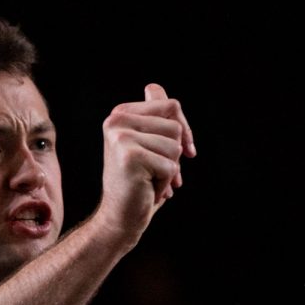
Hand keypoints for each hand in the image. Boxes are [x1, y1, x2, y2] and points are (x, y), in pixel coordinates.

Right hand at [97, 82, 195, 237]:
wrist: (120, 217)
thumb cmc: (140, 182)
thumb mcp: (150, 144)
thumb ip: (153, 116)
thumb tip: (153, 88)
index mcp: (120, 114)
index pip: (170, 104)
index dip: (184, 128)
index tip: (188, 151)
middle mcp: (116, 121)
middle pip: (175, 126)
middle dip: (174, 155)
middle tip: (155, 172)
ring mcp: (121, 137)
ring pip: (175, 146)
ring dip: (170, 170)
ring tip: (150, 180)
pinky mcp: (129, 156)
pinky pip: (170, 166)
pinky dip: (165, 183)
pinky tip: (148, 189)